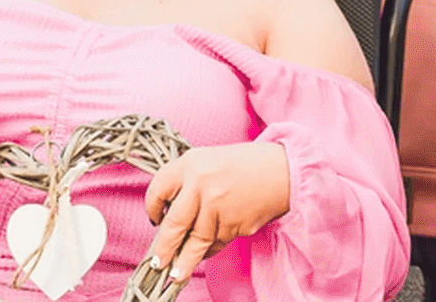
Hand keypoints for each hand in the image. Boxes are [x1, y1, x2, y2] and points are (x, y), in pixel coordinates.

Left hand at [139, 142, 292, 276]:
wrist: (284, 171)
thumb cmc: (246, 165)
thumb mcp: (209, 160)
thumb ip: (187, 181)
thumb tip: (168, 215)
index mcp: (190, 164)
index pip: (158, 190)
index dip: (151, 209)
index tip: (154, 220)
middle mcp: (200, 185)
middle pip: (173, 224)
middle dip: (164, 248)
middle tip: (157, 263)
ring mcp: (217, 206)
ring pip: (195, 241)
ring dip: (185, 261)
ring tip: (176, 274)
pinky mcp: (234, 224)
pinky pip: (216, 242)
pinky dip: (210, 249)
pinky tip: (206, 252)